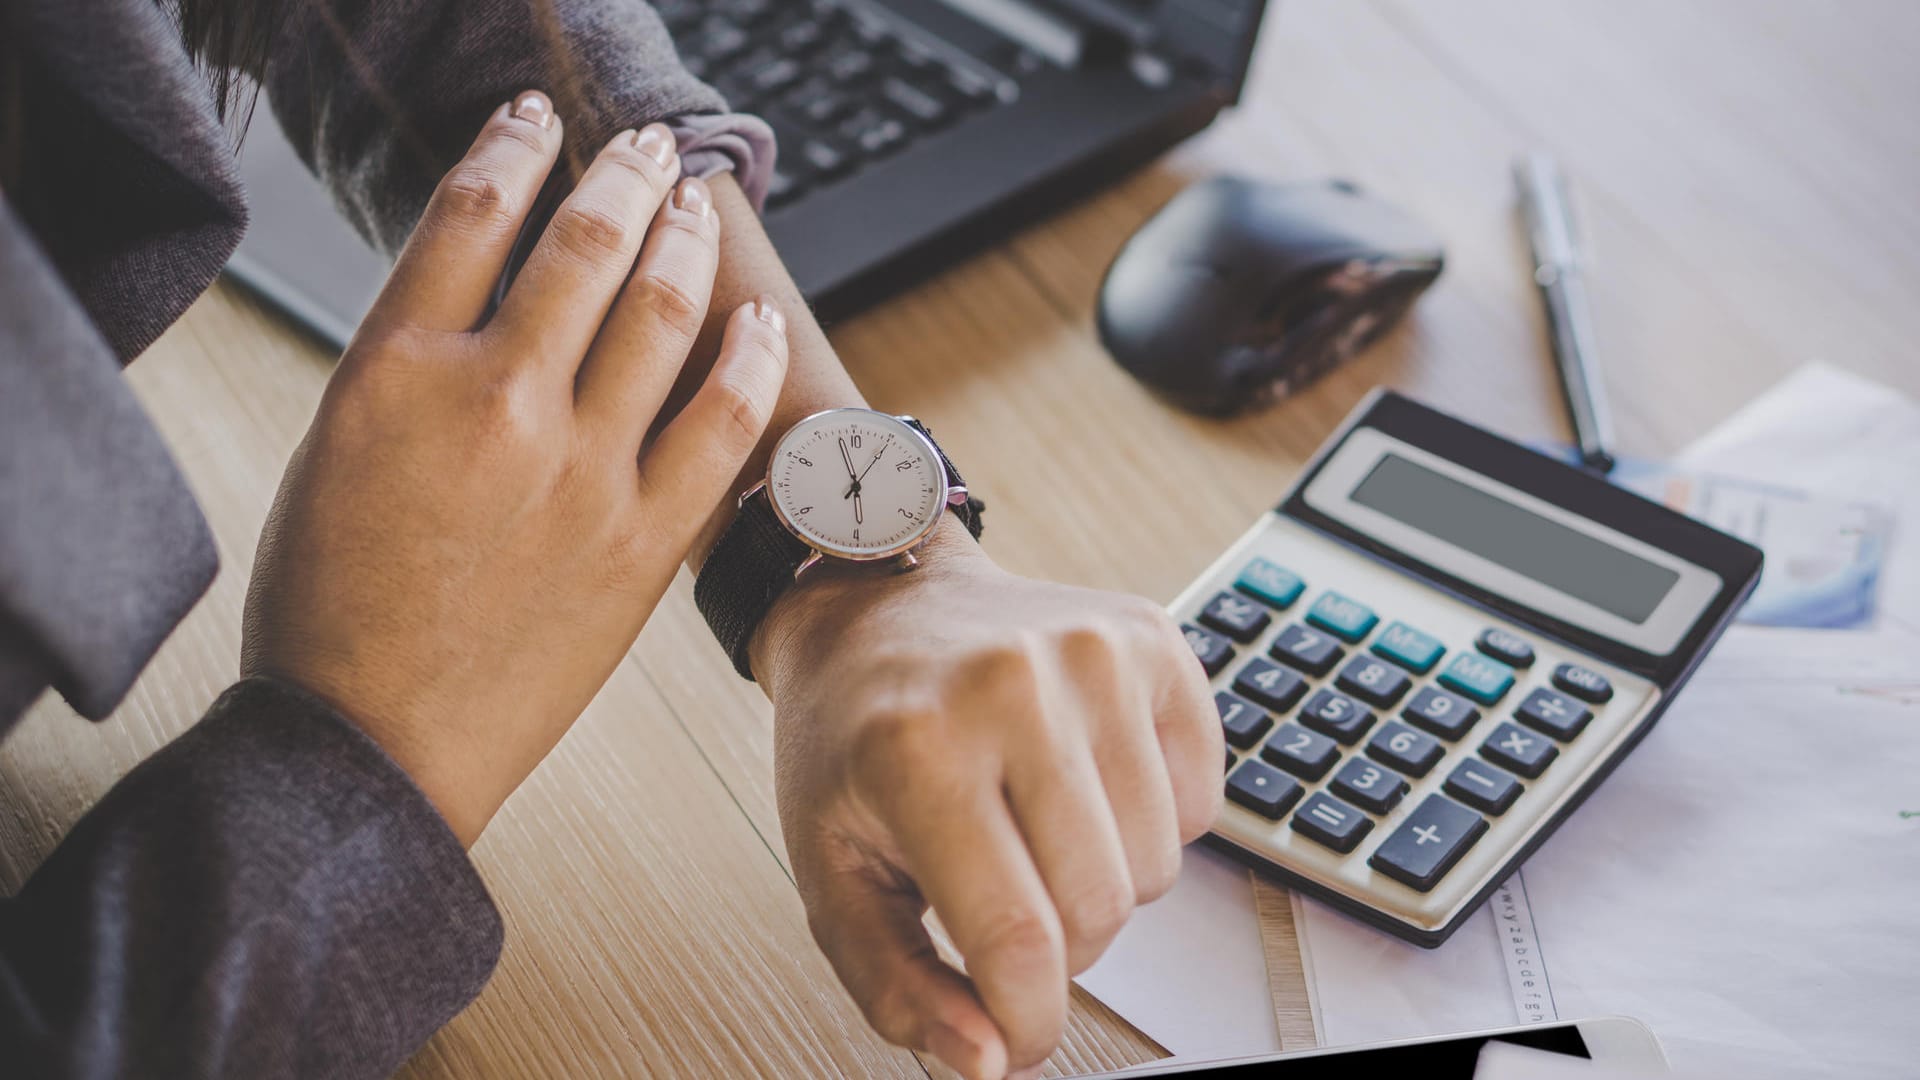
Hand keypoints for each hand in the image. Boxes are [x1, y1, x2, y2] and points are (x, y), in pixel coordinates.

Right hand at [241, 91, 789, 844]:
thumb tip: (488, 298)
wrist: (369, 746)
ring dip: (683, 238)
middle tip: (637, 146)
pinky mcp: (643, 539)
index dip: (512, 147)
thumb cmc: (331, 611)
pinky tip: (756, 320)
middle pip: (581, 243)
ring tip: (690, 203)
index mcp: (394, 372)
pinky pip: (721, 422)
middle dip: (618, 173)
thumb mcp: (331, 452)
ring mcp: (580, 469)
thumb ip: (409, 364)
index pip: (470, 213)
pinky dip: (748, 359)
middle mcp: (495, 400)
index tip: (536, 123)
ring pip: (660, 311)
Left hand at [757, 529, 1221, 1077]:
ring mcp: (1093, 653)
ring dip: (1105, 884)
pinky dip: (1153, 822)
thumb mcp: (832, 874)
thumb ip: (896, 989)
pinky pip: (1202, 802)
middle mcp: (1011, 687)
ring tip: (1038, 832)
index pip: (1017, 942)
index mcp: (915, 748)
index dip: (1028, 1023)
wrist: (879, 608)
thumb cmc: (852, 742)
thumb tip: (989, 1062)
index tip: (1017, 1035)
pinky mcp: (1152, 640)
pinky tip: (1084, 784)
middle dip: (1060, 948)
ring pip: (1159, 868)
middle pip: (1101, 911)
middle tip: (1006, 901)